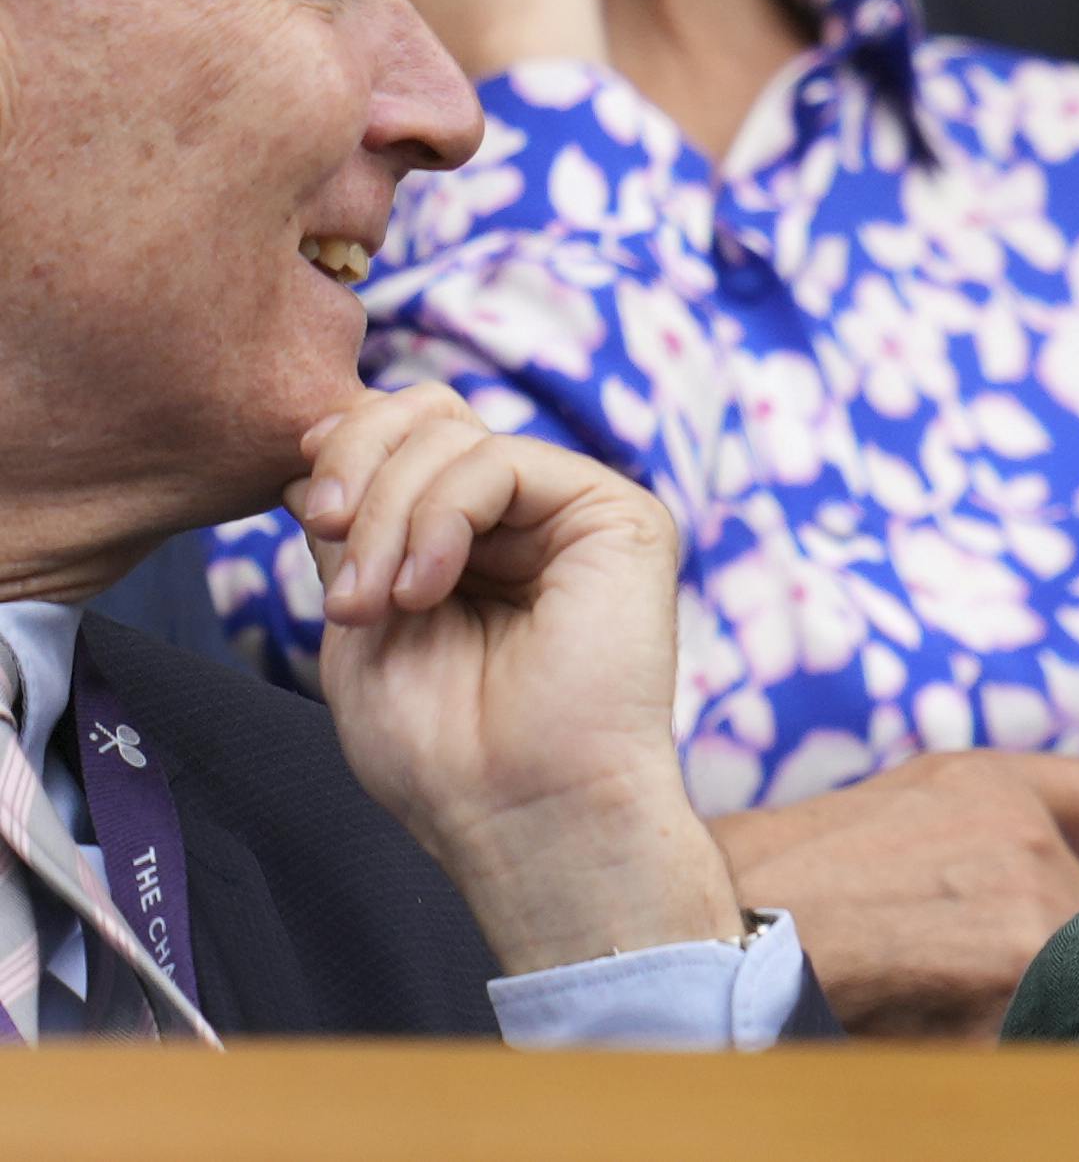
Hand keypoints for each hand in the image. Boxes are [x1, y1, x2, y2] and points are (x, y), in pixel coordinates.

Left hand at [290, 387, 740, 974]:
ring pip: (455, 437)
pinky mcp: (619, 517)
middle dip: (358, 470)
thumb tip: (322, 434)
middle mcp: (530, 515)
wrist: (522, 814)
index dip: (348, 453)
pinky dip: (440, 518)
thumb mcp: (361, 618)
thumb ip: (351, 529)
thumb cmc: (444, 750)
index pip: (409, 439)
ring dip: (389, 517)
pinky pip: (502, 462)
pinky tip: (425, 591)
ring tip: (378, 606)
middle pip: (430, 414)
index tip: (308, 514)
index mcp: (474, 539)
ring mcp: (576, 512)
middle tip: (331, 550)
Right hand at [711, 750, 1078, 1038]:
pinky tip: (931, 1040)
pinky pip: (1048, 1038)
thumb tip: (1066, 925)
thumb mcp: (895, 835)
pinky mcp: (1015, 979)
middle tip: (951, 979)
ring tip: (914, 1007)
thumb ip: (993, 866)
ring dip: (1020, 1016)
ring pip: (1074, 985)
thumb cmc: (773, 893)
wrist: (696, 929)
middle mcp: (1031, 842)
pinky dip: (1008, 1053)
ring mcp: (1030, 909)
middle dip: (1060, 968)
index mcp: (997, 789)